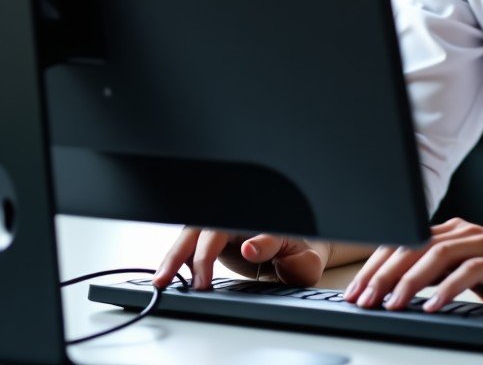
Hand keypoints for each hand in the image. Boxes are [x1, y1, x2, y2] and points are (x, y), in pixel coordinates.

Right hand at [154, 226, 330, 289]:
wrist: (300, 255)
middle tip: (180, 280)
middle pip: (209, 225)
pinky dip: (178, 259)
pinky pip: (191, 243)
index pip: (251, 223)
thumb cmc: (304, 255)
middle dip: (190, 250)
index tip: (248, 252)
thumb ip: (293, 259)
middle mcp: (242, 217)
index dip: (249, 239)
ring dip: (175, 254)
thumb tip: (253, 246)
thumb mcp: (307, 261)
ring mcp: (226, 225)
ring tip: (162, 280)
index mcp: (268, 218)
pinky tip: (171, 276)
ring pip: (193, 232)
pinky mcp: (214, 237)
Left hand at [342, 218, 482, 312]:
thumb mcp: (472, 276)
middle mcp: (466, 232)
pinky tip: (432, 306)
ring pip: (436, 255)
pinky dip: (447, 288)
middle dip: (383, 275)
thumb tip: (399, 290)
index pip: (405, 243)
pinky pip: (469, 271)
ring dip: (408, 281)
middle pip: (414, 247)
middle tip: (363, 299)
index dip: (376, 266)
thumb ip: (441, 275)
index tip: (356, 291)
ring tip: (390, 304)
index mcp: (454, 233)